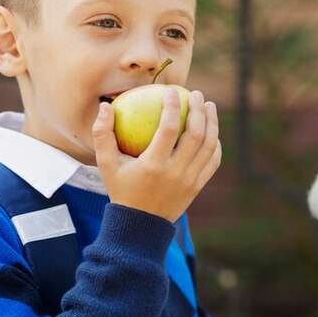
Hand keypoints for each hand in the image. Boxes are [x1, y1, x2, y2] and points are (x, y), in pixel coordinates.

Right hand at [93, 88, 221, 222]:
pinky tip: (211, 132)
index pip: (168, 128)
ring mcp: (189, 181)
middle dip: (199, 109)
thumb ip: (102, 135)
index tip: (172, 91)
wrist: (140, 225)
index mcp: (153, 165)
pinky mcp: (197, 187)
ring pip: (209, 146)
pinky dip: (215, 144)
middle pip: (195, 134)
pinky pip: (212, 161)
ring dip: (212, 123)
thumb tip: (105, 106)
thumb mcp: (105, 164)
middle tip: (197, 94)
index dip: (172, 106)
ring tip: (209, 106)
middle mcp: (175, 172)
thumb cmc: (121, 189)